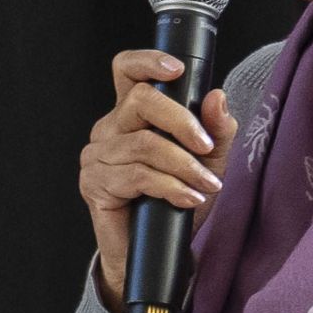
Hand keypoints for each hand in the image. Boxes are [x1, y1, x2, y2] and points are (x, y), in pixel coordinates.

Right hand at [81, 47, 240, 307]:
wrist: (155, 251)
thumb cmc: (177, 201)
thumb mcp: (209, 163)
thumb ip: (217, 131)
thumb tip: (217, 97)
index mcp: (132, 115)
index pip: (126, 71)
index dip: (147, 62)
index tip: (177, 71)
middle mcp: (109, 130)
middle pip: (139, 101)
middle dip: (181, 121)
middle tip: (207, 147)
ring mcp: (97, 157)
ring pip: (143, 144)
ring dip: (183, 166)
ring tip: (205, 186)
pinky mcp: (95, 185)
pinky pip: (136, 176)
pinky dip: (170, 187)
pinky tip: (188, 198)